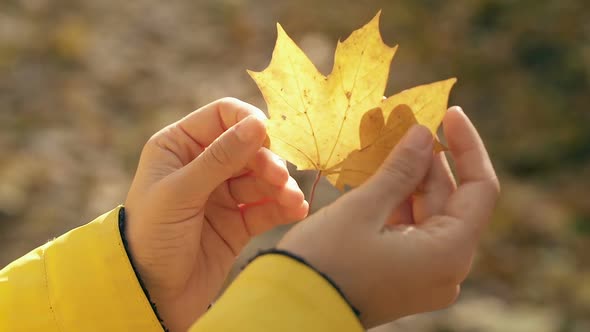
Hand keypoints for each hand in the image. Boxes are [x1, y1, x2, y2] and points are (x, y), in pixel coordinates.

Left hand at [124, 98, 308, 331]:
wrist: (149, 295)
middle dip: (267, 161)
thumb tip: (258, 123)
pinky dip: (283, 207)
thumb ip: (219, 158)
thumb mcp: (180, 193)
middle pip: (248, 148)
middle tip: (280, 178)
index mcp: (179, 146)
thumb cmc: (150, 236)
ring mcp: (221, 195)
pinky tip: (297, 210)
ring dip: (280, 186)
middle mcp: (202, 165)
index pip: (222, 116)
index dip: (247, 121)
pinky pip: (266, 208)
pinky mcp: (237, 223)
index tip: (268, 138)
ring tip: (291, 200)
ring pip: (261, 178)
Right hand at [278, 107, 499, 327]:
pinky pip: (412, 230)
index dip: (468, 147)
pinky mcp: (405, 276)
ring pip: (429, 213)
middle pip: (452, 200)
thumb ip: (400, 169)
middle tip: (407, 122)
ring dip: (410, 178)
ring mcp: (426, 275)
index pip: (480, 189)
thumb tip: (423, 134)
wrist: (291, 310)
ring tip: (389, 144)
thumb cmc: (325, 261)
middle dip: (429, 159)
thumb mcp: (363, 208)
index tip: (449, 113)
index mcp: (448, 253)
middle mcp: (446, 268)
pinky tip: (381, 175)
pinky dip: (399, 201)